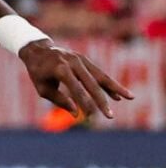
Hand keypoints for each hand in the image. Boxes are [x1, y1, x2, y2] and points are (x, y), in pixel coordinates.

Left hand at [19, 40, 133, 118]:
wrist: (37, 50)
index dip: (84, 104)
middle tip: (110, 116)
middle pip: (91, 84)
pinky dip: (109, 83)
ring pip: (101, 75)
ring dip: (115, 88)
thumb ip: (59, 100)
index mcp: (60, 69)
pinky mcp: (84, 59)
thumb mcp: (43, 88)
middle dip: (101, 101)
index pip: (76, 90)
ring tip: (130, 97)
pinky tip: (118, 94)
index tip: (90, 117)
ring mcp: (80, 59)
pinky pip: (98, 73)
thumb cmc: (38, 72)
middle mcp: (73, 62)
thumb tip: (76, 113)